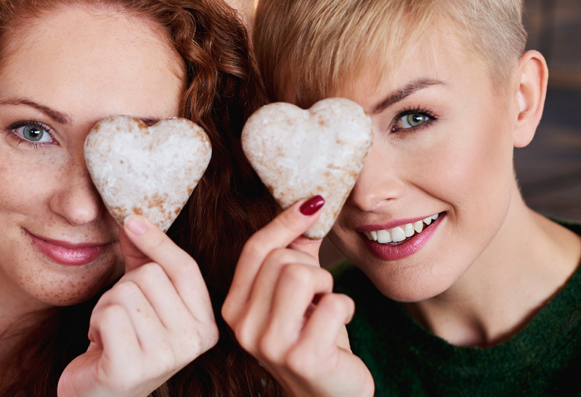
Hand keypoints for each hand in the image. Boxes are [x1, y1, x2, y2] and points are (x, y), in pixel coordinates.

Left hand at [58, 215, 218, 396]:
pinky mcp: (131, 369)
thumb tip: (134, 219)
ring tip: (111, 332)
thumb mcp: (141, 298)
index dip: (157, 241)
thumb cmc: (124, 342)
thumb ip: (143, 259)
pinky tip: (100, 344)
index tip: (131, 220)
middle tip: (122, 317)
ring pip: (125, 293)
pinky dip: (95, 322)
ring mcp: (164, 358)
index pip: (185, 267)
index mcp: (206, 326)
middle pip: (150, 276)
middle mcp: (193, 343)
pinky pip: (108, 314)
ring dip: (106, 306)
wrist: (100, 395)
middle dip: (124, 287)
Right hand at [222, 196, 374, 396]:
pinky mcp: (303, 358)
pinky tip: (339, 326)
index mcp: (234, 307)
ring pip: (302, 275)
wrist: (330, 393)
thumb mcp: (297, 293)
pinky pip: (334, 303)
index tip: (314, 202)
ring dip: (327, 286)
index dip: (285, 221)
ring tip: (325, 307)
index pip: (255, 249)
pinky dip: (346, 307)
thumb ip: (296, 251)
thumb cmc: (314, 338)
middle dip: (312, 268)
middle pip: (282, 260)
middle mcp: (243, 327)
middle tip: (317, 294)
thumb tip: (309, 204)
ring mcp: (270, 345)